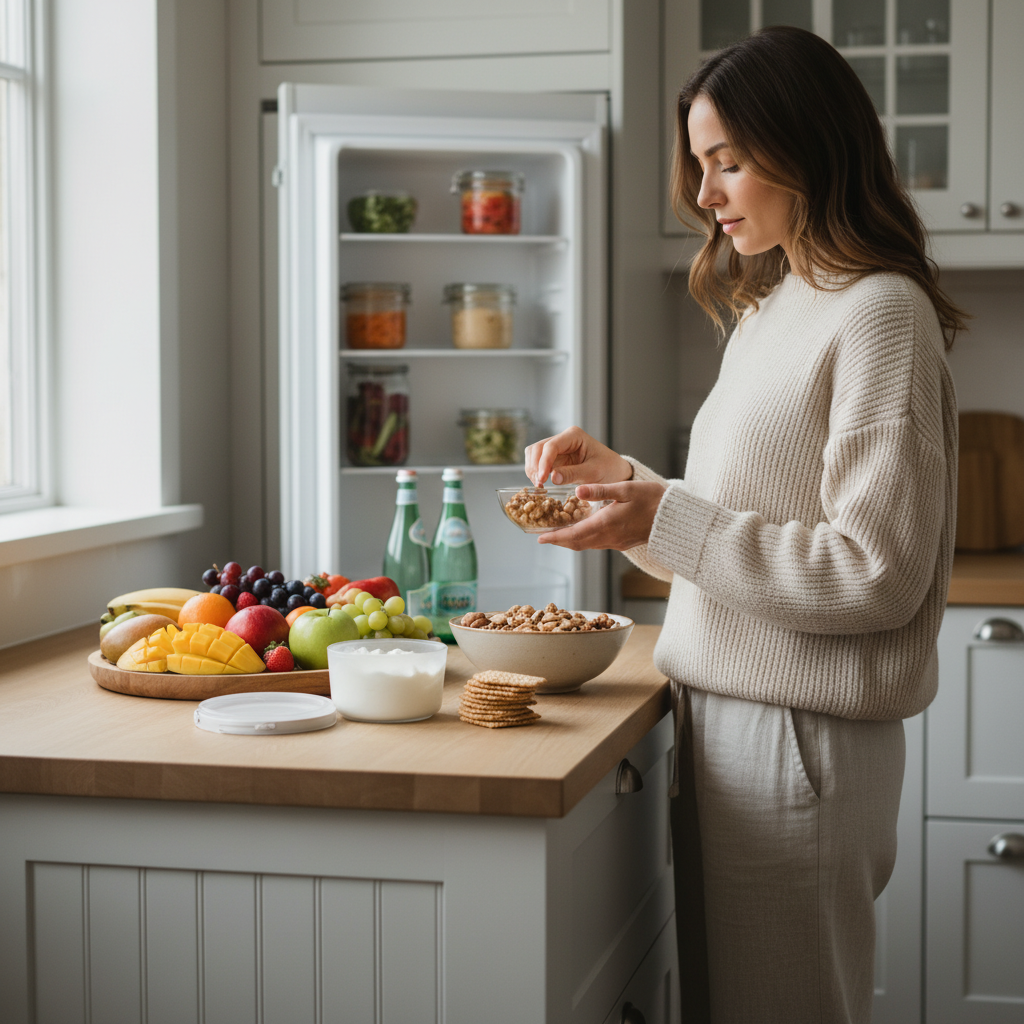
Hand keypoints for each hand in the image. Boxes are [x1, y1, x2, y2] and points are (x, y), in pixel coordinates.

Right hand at [525, 426, 631, 485]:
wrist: (616, 472)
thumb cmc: (609, 469)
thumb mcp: (594, 473)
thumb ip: (573, 474)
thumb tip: (552, 477)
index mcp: (574, 436)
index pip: (551, 446)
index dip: (543, 463)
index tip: (542, 480)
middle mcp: (563, 439)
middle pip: (538, 448)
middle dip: (535, 466)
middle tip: (539, 484)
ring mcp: (558, 448)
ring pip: (534, 454)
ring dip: (533, 469)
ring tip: (540, 485)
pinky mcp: (555, 459)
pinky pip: (538, 463)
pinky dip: (537, 472)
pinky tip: (542, 483)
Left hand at [538, 481, 666, 550]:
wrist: (677, 518)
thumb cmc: (653, 499)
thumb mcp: (626, 489)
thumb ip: (600, 490)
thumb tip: (578, 490)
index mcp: (607, 524)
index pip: (574, 535)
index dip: (556, 538)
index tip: (540, 539)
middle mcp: (609, 538)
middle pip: (578, 543)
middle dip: (559, 541)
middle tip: (544, 538)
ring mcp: (617, 543)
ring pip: (587, 545)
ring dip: (571, 541)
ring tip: (558, 534)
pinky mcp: (623, 543)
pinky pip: (598, 544)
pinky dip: (584, 540)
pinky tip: (582, 531)